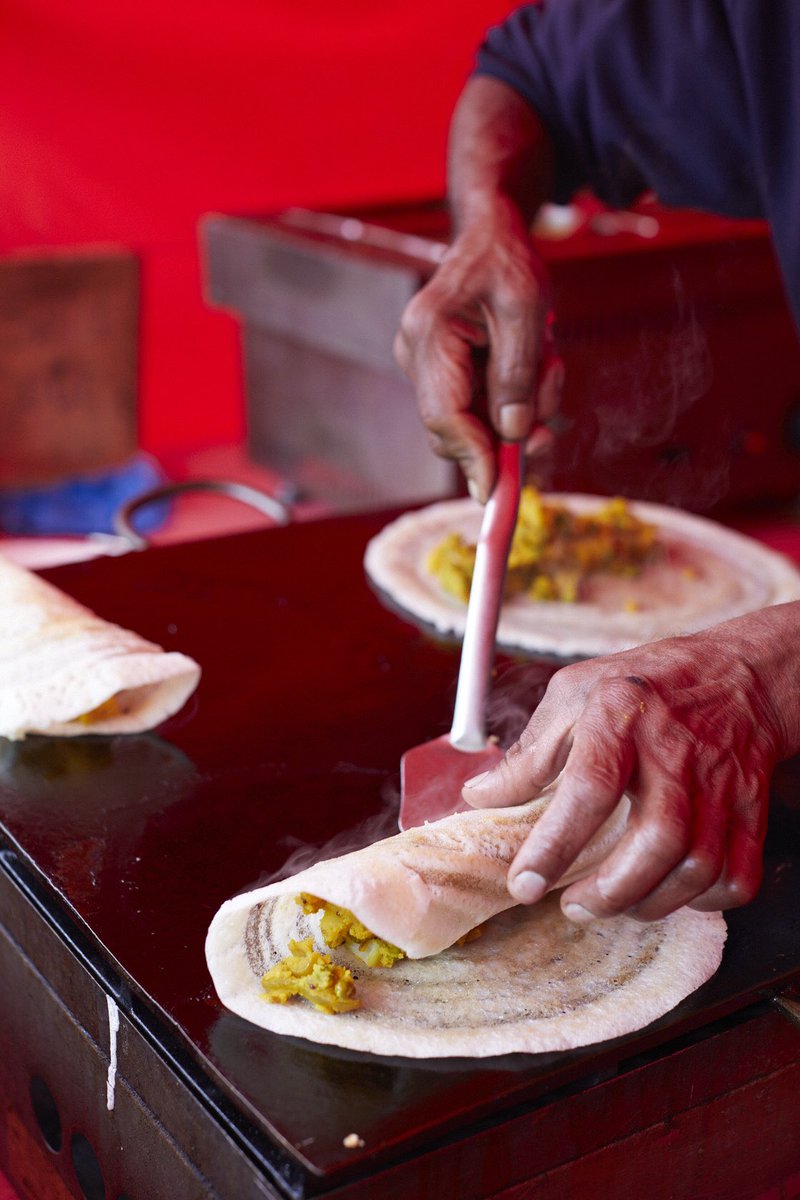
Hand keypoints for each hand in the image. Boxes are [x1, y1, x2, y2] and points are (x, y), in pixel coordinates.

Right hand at [393, 205, 562, 502]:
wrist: (492, 234)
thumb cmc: (508, 262)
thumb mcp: (526, 310)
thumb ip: (516, 373)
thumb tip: (511, 433)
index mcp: (429, 333)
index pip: (444, 415)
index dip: (471, 458)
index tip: (496, 492)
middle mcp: (416, 354)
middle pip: (455, 428)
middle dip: (506, 437)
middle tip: (550, 433)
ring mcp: (426, 366)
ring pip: (472, 422)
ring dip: (520, 411)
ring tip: (550, 366)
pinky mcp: (443, 374)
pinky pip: (479, 408)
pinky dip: (514, 400)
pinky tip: (537, 366)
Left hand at [463, 620, 789, 921]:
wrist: (735, 675)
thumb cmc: (643, 686)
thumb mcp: (572, 695)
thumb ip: (528, 751)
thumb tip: (480, 796)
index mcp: (621, 716)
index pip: (589, 787)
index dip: (554, 844)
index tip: (523, 883)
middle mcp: (676, 751)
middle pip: (657, 839)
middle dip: (611, 890)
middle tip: (573, 906)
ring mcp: (720, 783)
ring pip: (698, 866)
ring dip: (650, 903)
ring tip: (611, 902)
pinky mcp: (750, 810)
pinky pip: (737, 876)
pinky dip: (704, 901)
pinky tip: (669, 894)